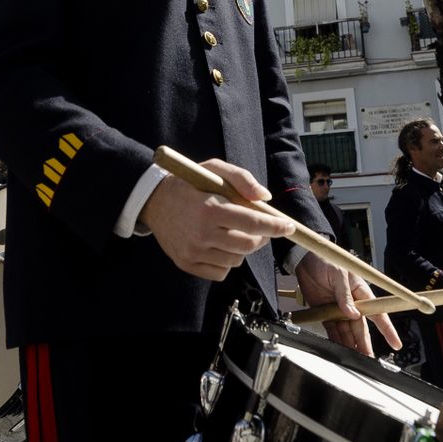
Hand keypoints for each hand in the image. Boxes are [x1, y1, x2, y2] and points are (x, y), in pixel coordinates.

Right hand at [140, 160, 293, 280]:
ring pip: (236, 260)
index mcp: (210, 209)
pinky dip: (227, 261)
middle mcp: (201, 234)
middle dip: (263, 237)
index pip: (253, 222)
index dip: (275, 226)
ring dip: (243, 248)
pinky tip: (220, 244)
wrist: (153, 201)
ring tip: (234, 231)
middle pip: (248, 245)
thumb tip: (265, 197)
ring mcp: (193, 252)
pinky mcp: (186, 264)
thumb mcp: (214, 169)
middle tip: (263, 228)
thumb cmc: (188, 183)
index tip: (289, 227)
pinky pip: (221, 272)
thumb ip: (242, 179)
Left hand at [294, 252, 402, 356]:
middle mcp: (352, 303)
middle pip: (361, 328)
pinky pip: (332, 329)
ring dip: (351, 345)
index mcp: (361, 292)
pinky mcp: (325, 312)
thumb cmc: (327, 259)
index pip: (378, 313)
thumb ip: (344, 295)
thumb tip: (352, 313)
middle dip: (365, 344)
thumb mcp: (339, 274)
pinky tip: (338, 349)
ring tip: (354, 359)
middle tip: (368, 359)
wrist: (305, 259)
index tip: (395, 343)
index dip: (387, 329)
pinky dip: (335, 339)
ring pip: (347, 332)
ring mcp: (338, 309)